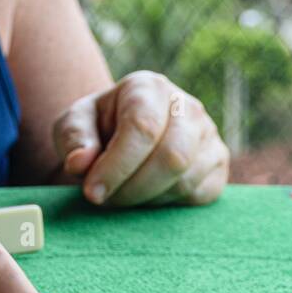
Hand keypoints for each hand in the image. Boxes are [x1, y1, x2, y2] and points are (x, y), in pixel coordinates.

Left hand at [53, 71, 229, 206]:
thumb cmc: (97, 129)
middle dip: (133, 188)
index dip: (117, 166)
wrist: (124, 135)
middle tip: (105, 200)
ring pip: (185, 180)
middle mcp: (187, 106)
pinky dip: (166, 204)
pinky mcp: (218, 163)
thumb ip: (73, 139)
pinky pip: (198, 194)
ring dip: (145, 199)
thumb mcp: (74, 125)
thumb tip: (81, 163)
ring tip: (121, 194)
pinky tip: (146, 195)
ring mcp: (208, 135)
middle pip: (172, 156)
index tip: (92, 193)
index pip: (143, 128)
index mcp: (149, 88)